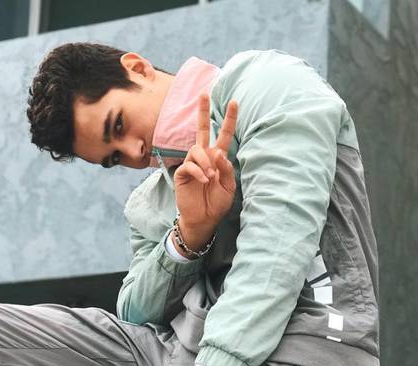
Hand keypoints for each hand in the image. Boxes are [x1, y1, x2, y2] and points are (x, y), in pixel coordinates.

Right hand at [173, 96, 237, 249]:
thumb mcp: (229, 186)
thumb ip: (226, 169)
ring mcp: (192, 165)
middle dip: (203, 112)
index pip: (224, 135)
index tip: (235, 102)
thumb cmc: (217, 204)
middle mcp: (204, 158)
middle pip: (202, 130)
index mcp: (218, 159)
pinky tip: (204, 181)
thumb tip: (218, 153)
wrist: (203, 219)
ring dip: (205, 162)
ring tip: (210, 178)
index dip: (229, 120)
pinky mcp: (182, 174)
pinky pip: (189, 165)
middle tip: (204, 94)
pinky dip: (198, 171)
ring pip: (196, 150)